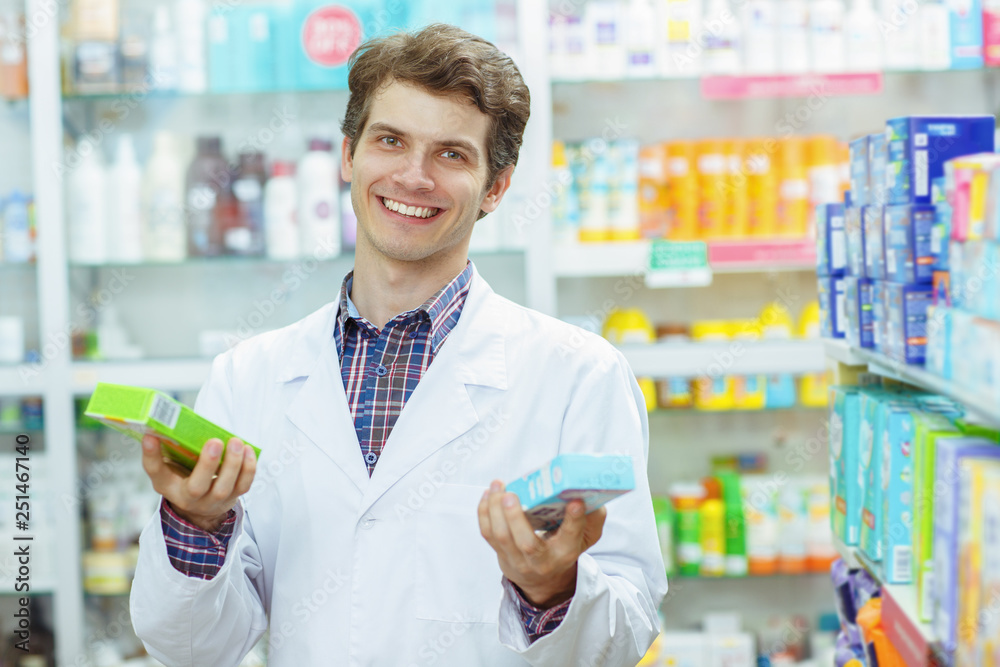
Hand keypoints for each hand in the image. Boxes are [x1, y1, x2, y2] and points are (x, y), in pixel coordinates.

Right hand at [141, 434, 255, 532]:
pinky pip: (243, 486)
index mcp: (167, 485)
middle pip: (196, 487)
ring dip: (232, 464)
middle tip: (215, 441)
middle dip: (207, 464)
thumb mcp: (172, 466)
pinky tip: (248, 450)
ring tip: (236, 442)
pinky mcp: (232, 498)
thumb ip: (171, 447)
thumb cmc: (185, 476)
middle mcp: (187, 497)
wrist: (201, 506)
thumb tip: (171, 420)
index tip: (150, 436)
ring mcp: (211, 501)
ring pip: (223, 488)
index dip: (151, 455)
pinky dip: (248, 468)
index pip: (156, 471)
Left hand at [477, 479, 606, 607]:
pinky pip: (488, 534)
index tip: (575, 501)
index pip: (571, 537)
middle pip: (526, 543)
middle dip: (515, 517)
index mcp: (566, 552)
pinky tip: (488, 494)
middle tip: (511, 494)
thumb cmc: (563, 547)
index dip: (574, 520)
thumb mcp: (586, 536)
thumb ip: (593, 516)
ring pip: (502, 537)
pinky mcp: (501, 554)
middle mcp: (541, 560)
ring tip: (497, 485)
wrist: (543, 578)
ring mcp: (518, 559)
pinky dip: (484, 512)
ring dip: (494, 509)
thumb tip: (585, 493)